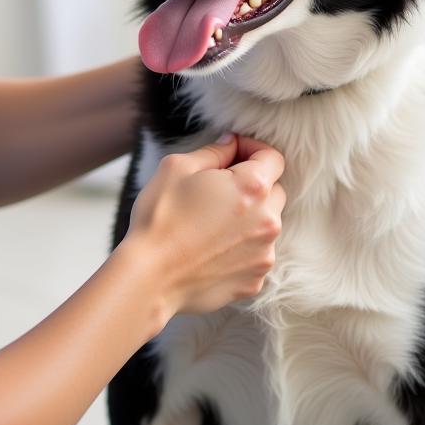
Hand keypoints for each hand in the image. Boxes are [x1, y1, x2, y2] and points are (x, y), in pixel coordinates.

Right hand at [125, 133, 285, 318]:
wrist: (149, 278)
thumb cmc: (160, 218)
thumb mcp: (178, 167)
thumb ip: (213, 151)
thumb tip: (231, 144)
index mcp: (253, 187)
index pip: (273, 158)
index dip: (253, 149)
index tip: (234, 153)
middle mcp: (268, 221)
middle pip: (275, 191)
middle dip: (253, 184)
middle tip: (219, 188)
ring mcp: (264, 254)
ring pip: (267, 224)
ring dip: (249, 217)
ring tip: (212, 222)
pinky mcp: (255, 280)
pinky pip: (257, 253)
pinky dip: (242, 247)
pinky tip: (212, 248)